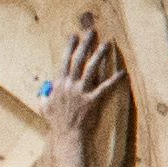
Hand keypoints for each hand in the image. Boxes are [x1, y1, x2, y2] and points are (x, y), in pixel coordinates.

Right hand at [42, 19, 124, 135]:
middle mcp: (69, 86)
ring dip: (99, 55)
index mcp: (58, 85)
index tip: (74, 35)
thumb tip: (45, 88)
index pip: (64, 61)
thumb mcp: (45, 107)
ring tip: (107, 43)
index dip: (70, 47)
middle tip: (91, 31)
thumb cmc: (56, 122)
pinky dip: (114, 80)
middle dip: (85, 44)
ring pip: (91, 69)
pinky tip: (122, 72)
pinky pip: (104, 87)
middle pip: (78, 60)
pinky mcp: (92, 100)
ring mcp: (81, 92)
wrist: (66, 135)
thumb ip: (45, 96)